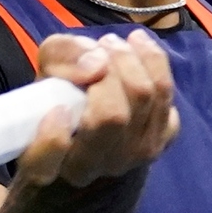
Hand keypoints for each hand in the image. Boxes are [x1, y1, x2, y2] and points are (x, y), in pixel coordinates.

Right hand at [19, 32, 179, 187]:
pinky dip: (153, 61)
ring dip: (129, 58)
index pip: (46, 166)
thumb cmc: (63, 90)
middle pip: (111, 115)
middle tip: (98, 47)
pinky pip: (165, 93)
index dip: (51, 139)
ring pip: (144, 97)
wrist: (97, 107)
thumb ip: (61, 57)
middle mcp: (94, 168)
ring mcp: (132, 157)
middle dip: (108, 68)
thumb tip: (97, 66)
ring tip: (113, 43)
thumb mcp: (47, 66)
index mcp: (52, 164)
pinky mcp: (162, 140)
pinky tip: (136, 49)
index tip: (57, 109)